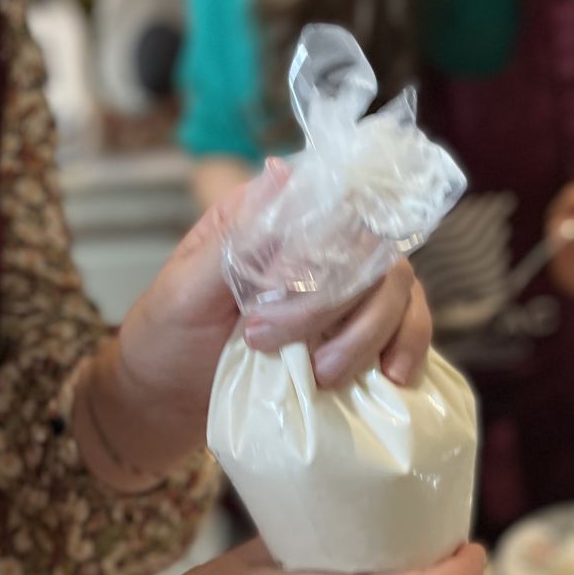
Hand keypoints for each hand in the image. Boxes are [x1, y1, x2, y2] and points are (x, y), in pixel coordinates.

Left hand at [80, 162, 433, 487]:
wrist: (165, 403)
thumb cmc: (166, 337)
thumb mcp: (185, 288)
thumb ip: (236, 238)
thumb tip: (281, 171)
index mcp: (271, 218)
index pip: (334, 202)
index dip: (329, 243)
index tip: (285, 288)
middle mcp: (316, 246)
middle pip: (371, 251)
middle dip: (334, 306)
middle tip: (271, 344)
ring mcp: (344, 291)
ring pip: (397, 290)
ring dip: (369, 335)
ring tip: (322, 376)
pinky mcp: (359, 335)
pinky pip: (406, 328)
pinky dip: (407, 348)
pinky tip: (391, 377)